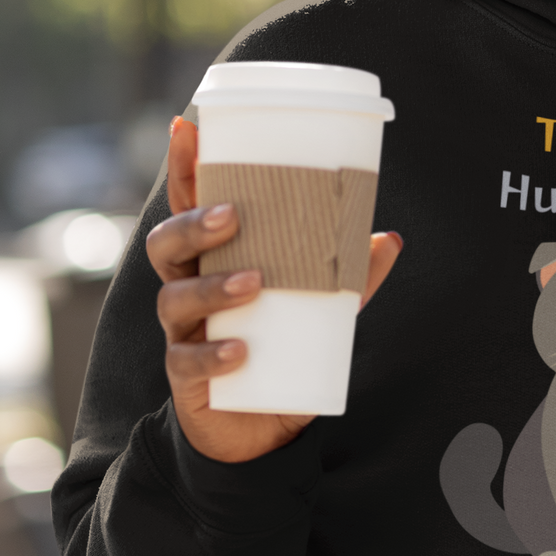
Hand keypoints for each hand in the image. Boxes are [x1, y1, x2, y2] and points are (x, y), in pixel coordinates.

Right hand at [145, 116, 402, 464]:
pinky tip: (242, 350)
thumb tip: (390, 238)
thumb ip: (349, 278)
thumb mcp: (319, 311)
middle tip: (232, 216)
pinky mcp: (188, 380)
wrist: (256, 431)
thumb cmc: (279, 350)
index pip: (188, 206)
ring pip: (175, 298)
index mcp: (211, 261)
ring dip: (213, 287)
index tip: (186, 124)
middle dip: (192, 224)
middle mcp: (187, 290)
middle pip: (166, 245)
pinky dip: (214, 355)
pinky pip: (189, 363)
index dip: (185, 167)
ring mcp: (183, 335)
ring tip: (255, 282)